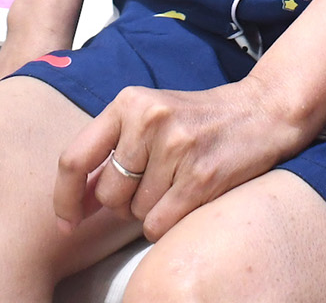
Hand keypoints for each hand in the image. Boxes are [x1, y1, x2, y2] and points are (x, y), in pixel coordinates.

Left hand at [53, 79, 310, 239]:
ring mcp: (176, 146)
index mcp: (128, 102)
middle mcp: (148, 119)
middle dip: (124, 203)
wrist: (261, 111)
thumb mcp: (150, 117)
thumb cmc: (198, 121)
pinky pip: (158, 223)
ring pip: (135, 212)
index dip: (65, 198)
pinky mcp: (200, 174)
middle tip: (154, 184)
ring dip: (151, 210)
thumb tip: (75, 204)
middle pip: (108, 194)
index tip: (67, 223)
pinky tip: (186, 199)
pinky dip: (166, 222)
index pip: (75, 158)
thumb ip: (113, 150)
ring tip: (178, 181)